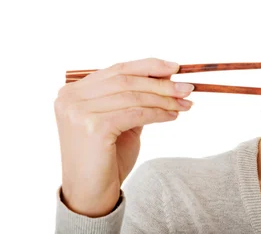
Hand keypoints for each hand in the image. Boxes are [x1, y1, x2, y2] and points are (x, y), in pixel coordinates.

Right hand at [55, 57, 193, 216]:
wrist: (90, 194)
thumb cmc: (106, 158)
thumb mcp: (120, 120)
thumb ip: (135, 98)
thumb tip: (168, 77)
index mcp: (73, 92)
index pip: (118, 69)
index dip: (149, 66)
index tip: (176, 67)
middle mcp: (71, 98)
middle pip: (127, 81)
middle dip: (161, 84)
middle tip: (188, 88)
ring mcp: (79, 112)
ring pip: (133, 97)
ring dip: (164, 99)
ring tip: (184, 104)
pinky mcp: (93, 126)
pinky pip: (135, 113)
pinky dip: (158, 113)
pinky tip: (172, 116)